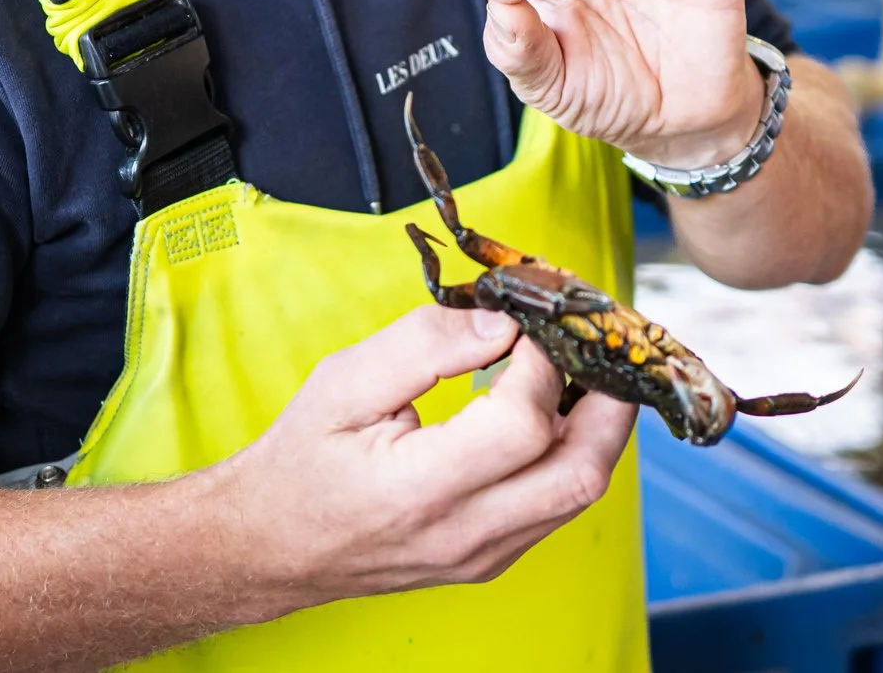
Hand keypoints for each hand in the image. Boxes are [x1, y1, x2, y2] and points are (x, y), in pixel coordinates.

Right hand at [215, 304, 635, 604]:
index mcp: (418, 489)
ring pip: (579, 492)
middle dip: (610, 399)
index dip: (538, 364)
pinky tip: (555, 409)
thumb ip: (423, 345)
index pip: (521, 427)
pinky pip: (556, 505)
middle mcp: (462, 533)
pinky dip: (570, 451)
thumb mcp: (343, 382)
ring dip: (598, 426)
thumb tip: (500, 323)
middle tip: (600, 344)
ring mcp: (484, 554)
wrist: (272, 543)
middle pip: (580, 472)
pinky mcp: (491, 558)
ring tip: (585, 369)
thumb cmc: (302, 461)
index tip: (523, 325)